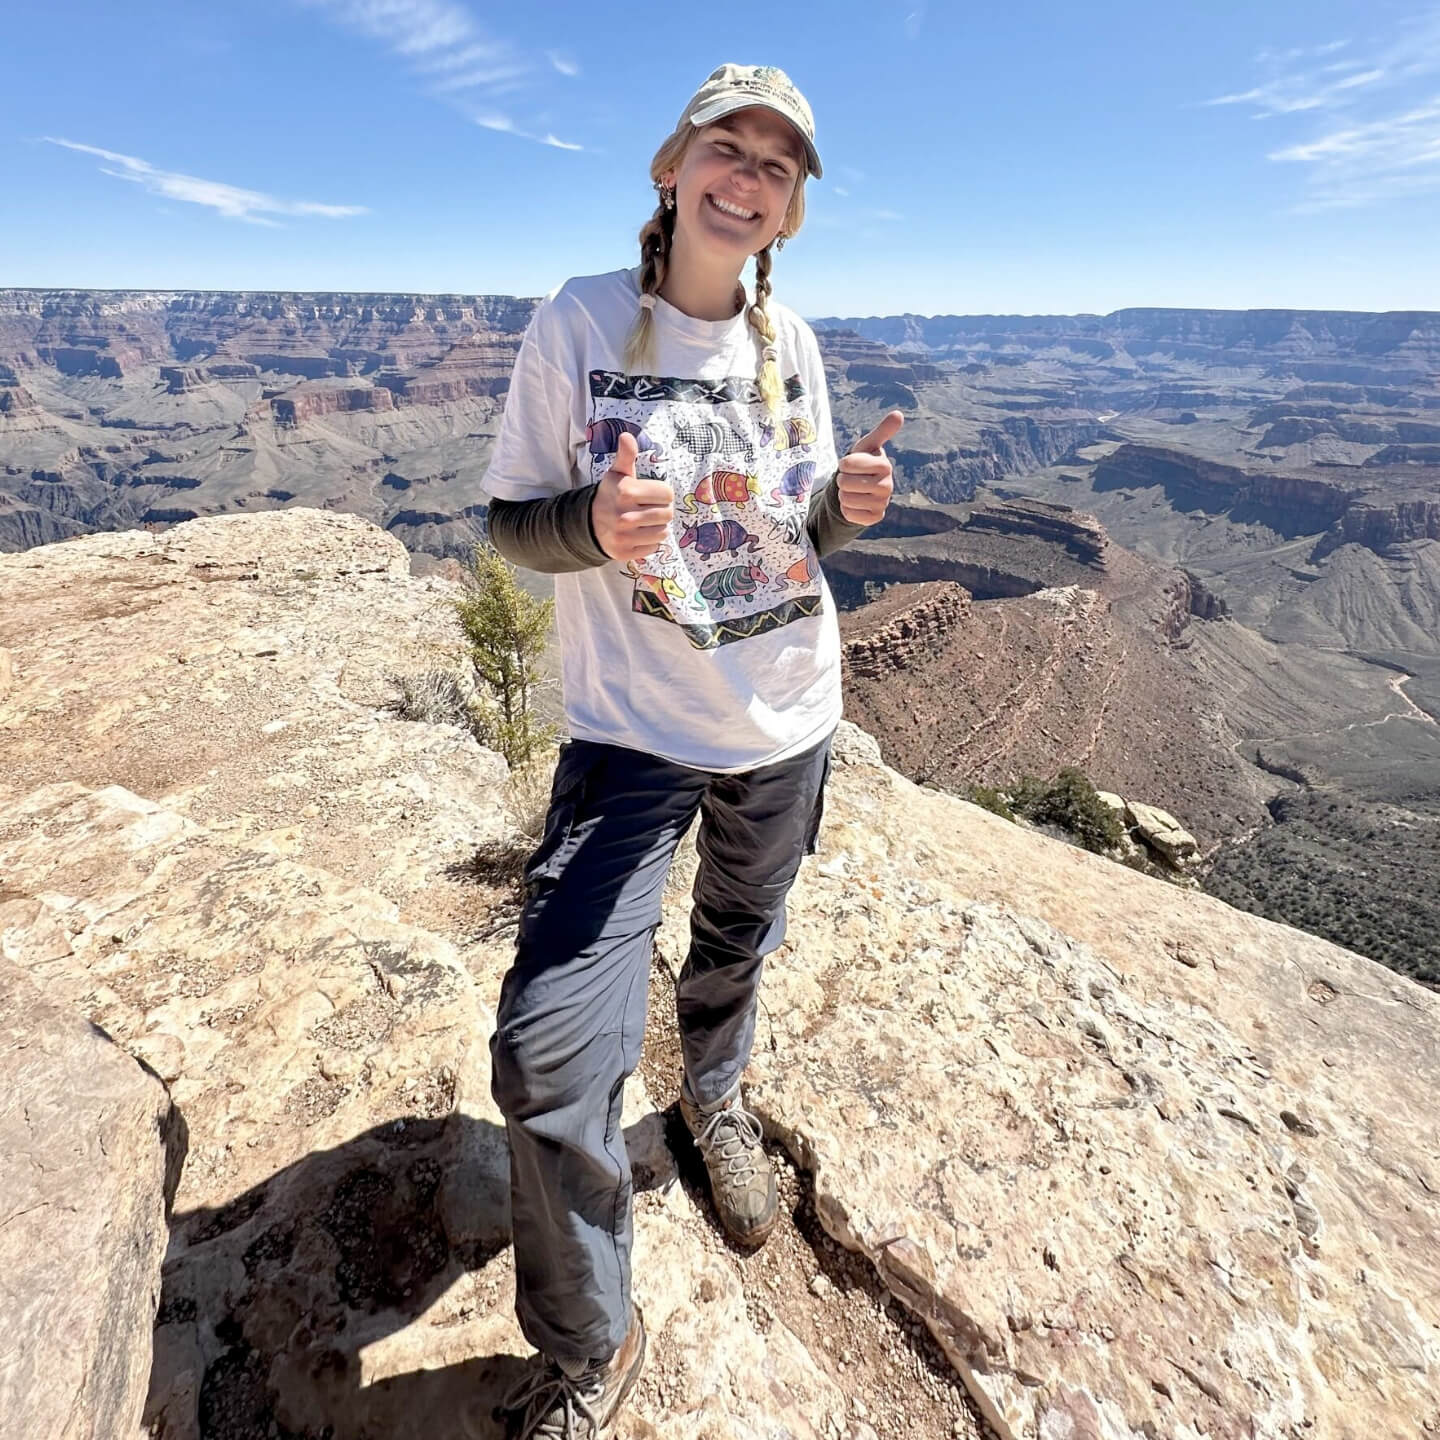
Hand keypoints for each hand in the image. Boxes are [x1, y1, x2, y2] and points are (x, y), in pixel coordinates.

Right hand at [589, 432, 673, 562]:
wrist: (589, 522)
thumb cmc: (611, 494)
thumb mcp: (618, 473)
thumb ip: (626, 455)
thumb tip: (627, 436)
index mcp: (626, 491)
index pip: (667, 494)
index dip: (662, 493)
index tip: (651, 494)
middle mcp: (624, 515)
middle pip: (667, 514)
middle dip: (662, 510)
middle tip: (649, 509)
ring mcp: (623, 536)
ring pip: (663, 532)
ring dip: (658, 527)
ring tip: (645, 522)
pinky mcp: (624, 553)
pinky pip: (653, 548)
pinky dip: (649, 542)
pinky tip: (638, 535)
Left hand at [837, 411, 902, 524]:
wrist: (865, 488)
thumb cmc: (864, 463)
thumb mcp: (868, 446)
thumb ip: (882, 431)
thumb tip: (899, 414)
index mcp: (885, 466)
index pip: (847, 464)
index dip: (844, 464)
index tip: (851, 465)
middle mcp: (888, 486)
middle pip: (844, 483)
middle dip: (842, 480)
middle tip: (852, 479)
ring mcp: (882, 503)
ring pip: (845, 499)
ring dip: (844, 495)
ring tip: (854, 490)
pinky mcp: (875, 518)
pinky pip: (849, 514)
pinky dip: (847, 510)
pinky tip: (856, 504)